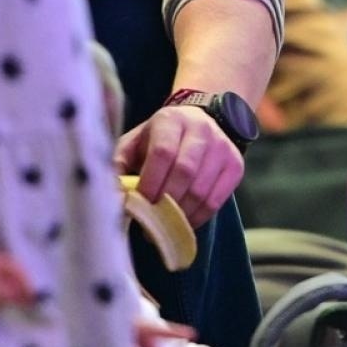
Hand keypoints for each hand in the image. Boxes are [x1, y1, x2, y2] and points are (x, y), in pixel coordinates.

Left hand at [116, 106, 243, 226]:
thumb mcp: (135, 143)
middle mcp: (200, 129)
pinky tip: (183, 222)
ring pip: (201, 190)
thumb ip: (119, 165)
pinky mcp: (235, 165)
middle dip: (164, 201)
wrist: (198, 122)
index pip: (163, 153)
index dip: (150, 182)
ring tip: (164, 225)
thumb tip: (111, 195)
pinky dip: (198, 217)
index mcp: (170, 120)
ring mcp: (222, 147)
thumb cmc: (158, 139)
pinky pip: (216, 200)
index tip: (137, 204)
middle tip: (149, 222)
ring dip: (180, 214)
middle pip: (185, 172)